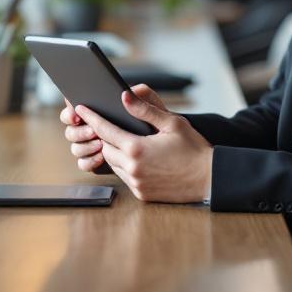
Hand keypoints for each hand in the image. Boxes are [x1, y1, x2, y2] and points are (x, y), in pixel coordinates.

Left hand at [71, 89, 212, 203]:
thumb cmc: (194, 148)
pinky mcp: (142, 194)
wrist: (210, 179)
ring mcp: (136, 184)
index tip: (81, 108)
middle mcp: (132, 168)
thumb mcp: (172, 123)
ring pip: (113, 164)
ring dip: (115, 152)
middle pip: (105, 148)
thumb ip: (145, 110)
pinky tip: (136, 158)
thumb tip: (124, 96)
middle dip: (104, 136)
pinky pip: (125, 177)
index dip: (92, 118)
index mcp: (136, 148)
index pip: (105, 130)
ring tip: (124, 141)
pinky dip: (126, 167)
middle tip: (107, 124)